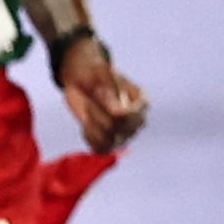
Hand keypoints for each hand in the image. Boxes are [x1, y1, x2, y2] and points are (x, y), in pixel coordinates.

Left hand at [56, 36, 148, 151]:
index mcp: (142, 103)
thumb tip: (116, 113)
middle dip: (96, 113)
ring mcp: (125, 135)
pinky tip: (88, 125)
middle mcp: (137, 121)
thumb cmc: (95, 75)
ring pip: (106, 139)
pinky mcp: (110, 143)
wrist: (82, 82)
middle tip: (90, 100)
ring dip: (91, 125)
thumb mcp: (101, 75)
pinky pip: (101, 149)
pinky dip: (90, 137)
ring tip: (90, 111)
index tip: (100, 89)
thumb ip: (110, 91)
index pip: (128, 115)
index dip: (108, 106)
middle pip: (114, 128)